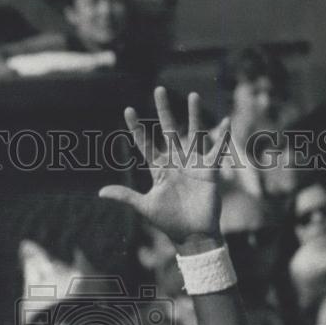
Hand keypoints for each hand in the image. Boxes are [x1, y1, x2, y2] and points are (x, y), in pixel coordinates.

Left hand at [99, 88, 228, 250]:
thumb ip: (126, 196)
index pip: (145, 144)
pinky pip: (216, 150)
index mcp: (159, 169)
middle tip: (158, 89)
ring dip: (193, 115)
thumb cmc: (168, 222)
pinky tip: (225, 121)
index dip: (137, 129)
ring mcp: (192, 164)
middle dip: (163, 111)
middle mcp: (175, 162)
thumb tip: (101, 193)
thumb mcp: (145, 207)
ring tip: (192, 95)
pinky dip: (222, 137)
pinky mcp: (209, 170)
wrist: (192, 235)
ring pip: (193, 133)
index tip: (127, 110)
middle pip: (168, 130)